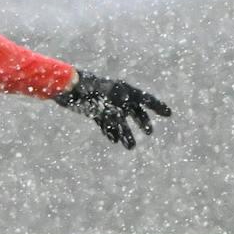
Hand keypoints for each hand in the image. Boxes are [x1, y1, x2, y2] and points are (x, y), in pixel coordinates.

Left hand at [53, 71, 170, 147]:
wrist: (65, 86)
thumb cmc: (83, 87)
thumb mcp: (99, 98)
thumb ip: (111, 108)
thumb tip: (121, 118)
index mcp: (121, 90)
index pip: (144, 98)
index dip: (157, 106)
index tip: (169, 113)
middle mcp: (116, 97)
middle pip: (134, 111)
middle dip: (143, 122)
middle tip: (149, 132)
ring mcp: (106, 104)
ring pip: (120, 121)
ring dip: (126, 133)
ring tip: (130, 146)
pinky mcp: (95, 111)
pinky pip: (106, 123)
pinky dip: (110, 131)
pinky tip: (114, 140)